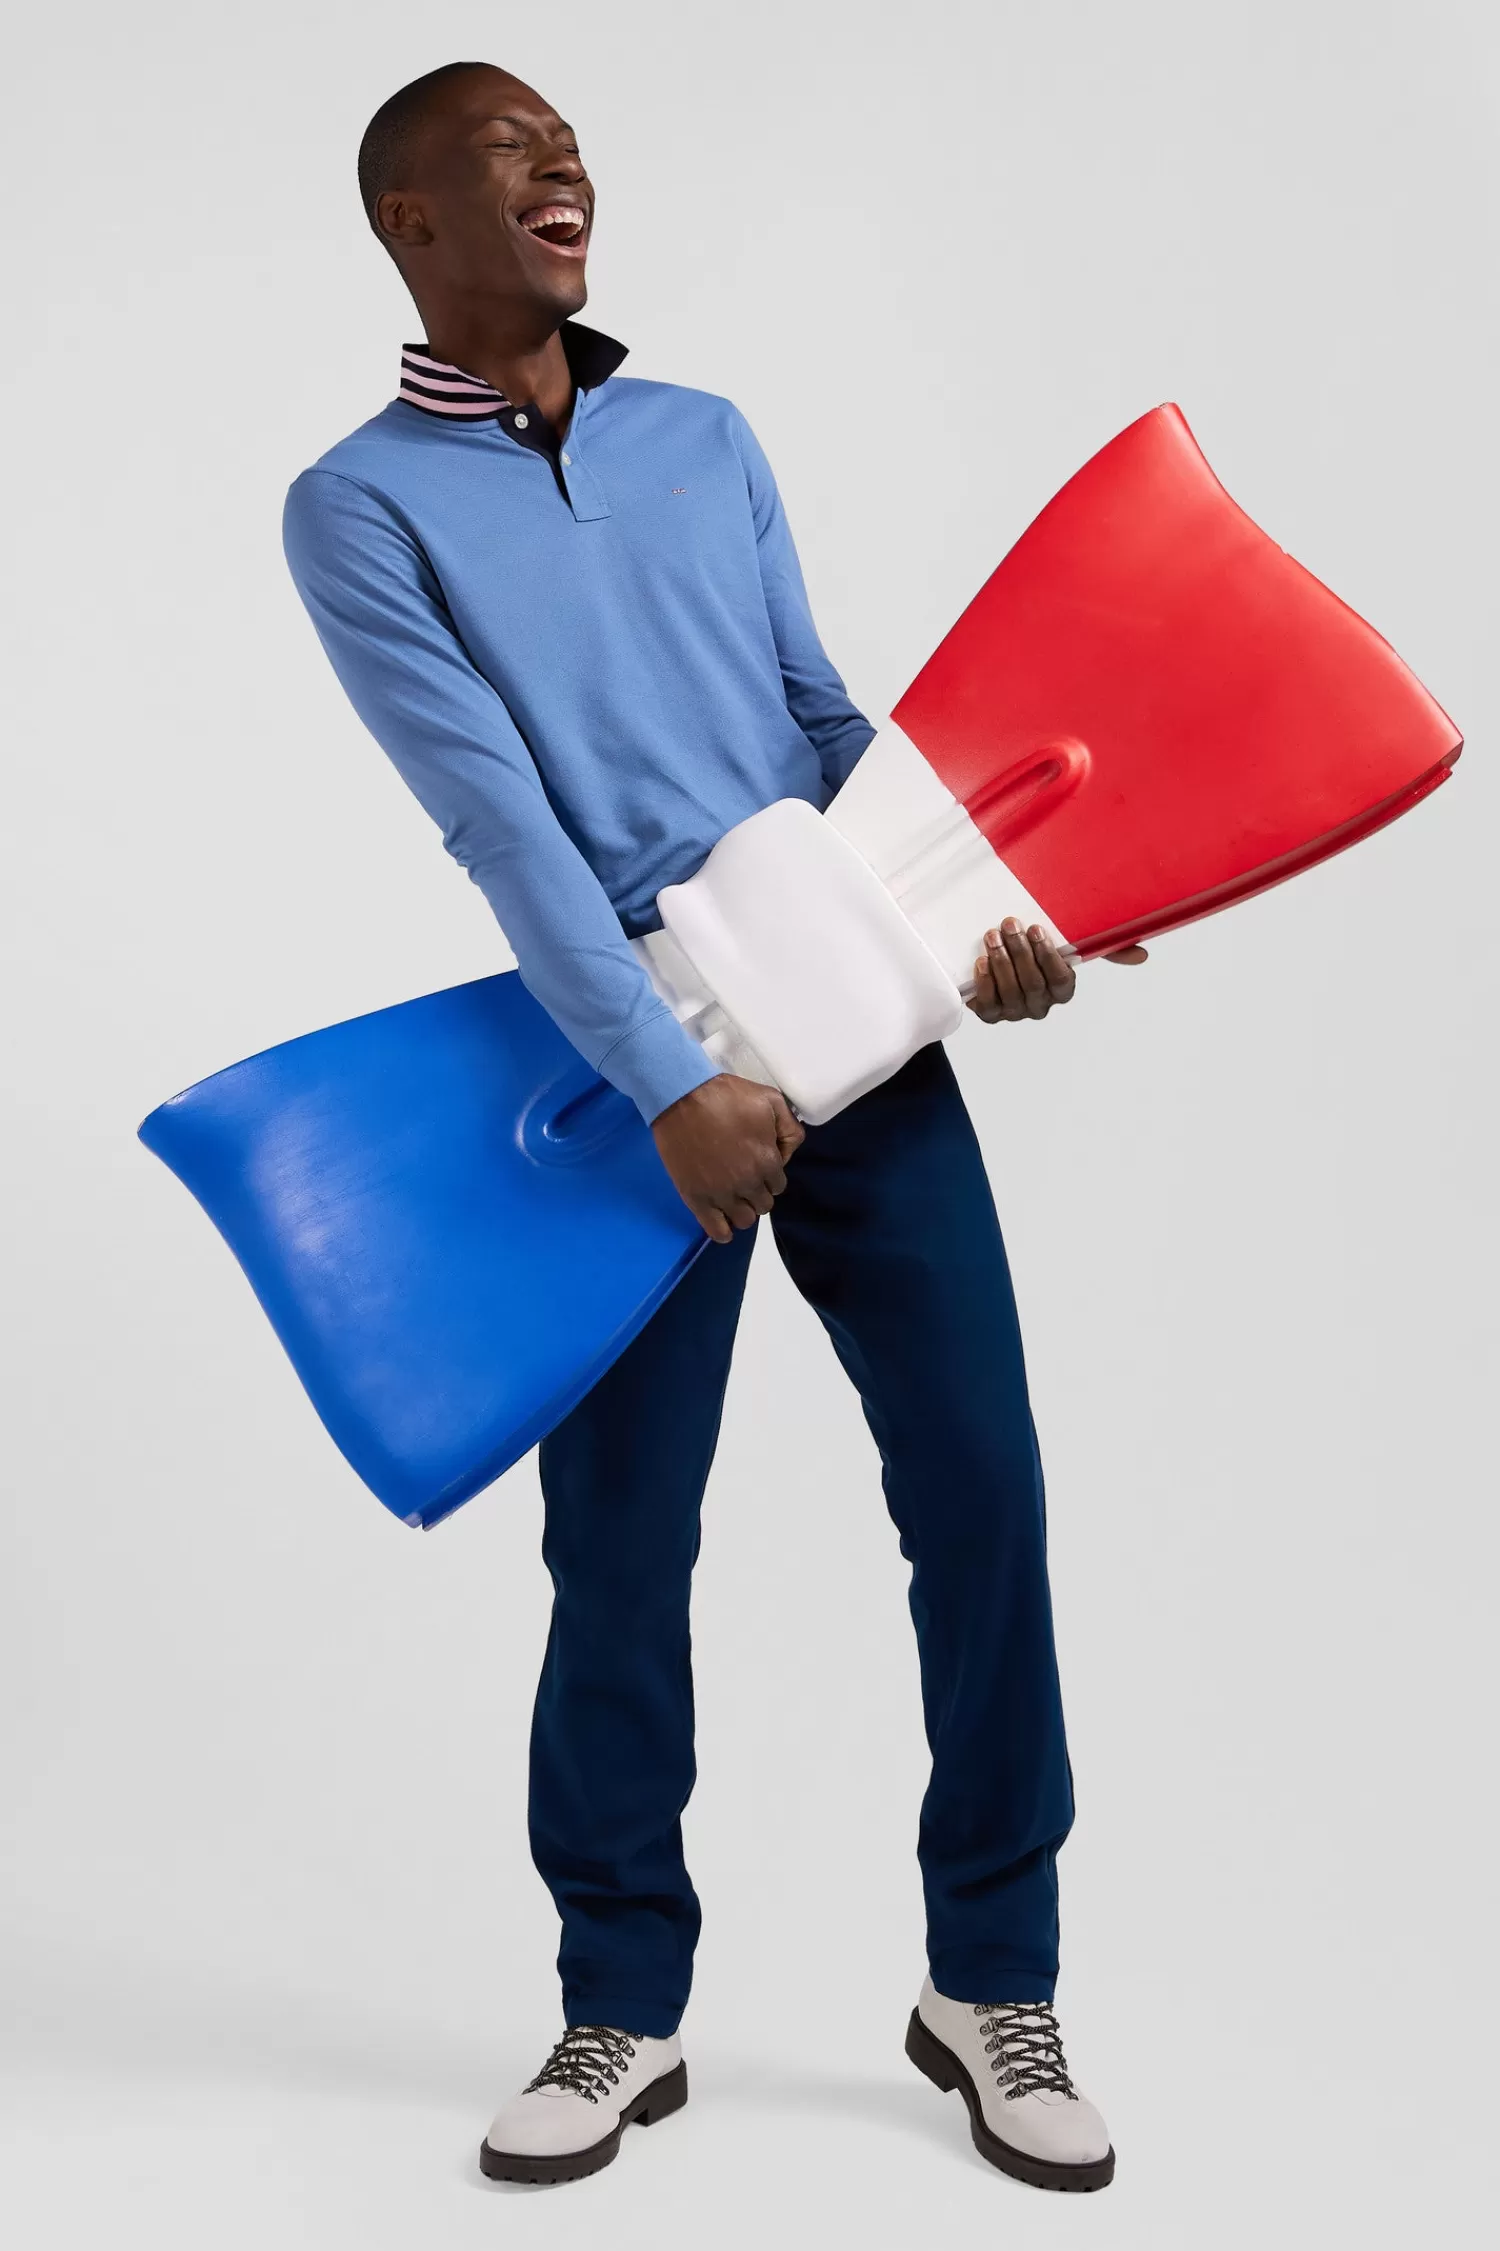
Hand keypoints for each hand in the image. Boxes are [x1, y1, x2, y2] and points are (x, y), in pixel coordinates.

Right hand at [652, 1073, 804, 1242]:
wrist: (682, 1097)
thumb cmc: (726, 1096)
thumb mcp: (771, 1100)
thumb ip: (790, 1128)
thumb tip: (787, 1153)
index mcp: (768, 1162)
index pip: (778, 1186)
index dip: (769, 1175)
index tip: (757, 1164)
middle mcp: (748, 1184)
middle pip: (762, 1205)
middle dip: (757, 1192)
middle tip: (743, 1176)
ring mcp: (722, 1194)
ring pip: (744, 1220)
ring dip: (742, 1210)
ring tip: (731, 1194)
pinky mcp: (697, 1199)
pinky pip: (717, 1231)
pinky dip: (723, 1231)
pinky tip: (722, 1220)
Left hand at [967, 917, 1147, 1022]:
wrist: (995, 952)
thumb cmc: (1036, 947)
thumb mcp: (1068, 942)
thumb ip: (1103, 947)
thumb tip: (1142, 954)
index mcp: (1062, 989)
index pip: (1061, 980)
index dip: (1048, 957)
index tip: (1038, 929)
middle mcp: (1041, 1005)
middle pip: (1034, 984)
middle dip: (1021, 953)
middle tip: (1010, 925)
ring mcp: (1015, 1011)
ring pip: (1011, 993)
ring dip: (1001, 962)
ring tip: (993, 936)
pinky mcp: (990, 1013)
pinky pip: (988, 1005)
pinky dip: (985, 983)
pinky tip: (982, 961)